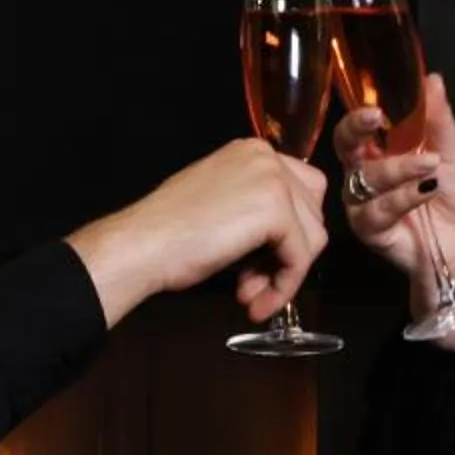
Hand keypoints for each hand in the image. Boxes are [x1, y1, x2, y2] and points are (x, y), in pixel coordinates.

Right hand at [66, 139, 327, 328]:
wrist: (141, 245)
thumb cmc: (169, 234)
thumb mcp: (222, 207)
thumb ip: (255, 210)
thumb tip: (289, 241)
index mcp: (253, 151)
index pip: (303, 191)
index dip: (289, 233)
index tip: (260, 264)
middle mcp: (267, 155)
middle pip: (312, 214)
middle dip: (287, 256)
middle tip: (252, 285)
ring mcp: (273, 179)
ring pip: (312, 238)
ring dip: (284, 275)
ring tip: (250, 297)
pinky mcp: (275, 210)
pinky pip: (299, 258)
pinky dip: (283, 286)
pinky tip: (255, 303)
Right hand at [331, 73, 454, 313]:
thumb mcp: (453, 154)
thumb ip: (438, 119)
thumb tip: (432, 78)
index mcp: (383, 149)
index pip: (360, 125)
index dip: (361, 112)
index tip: (376, 105)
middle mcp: (366, 172)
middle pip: (343, 145)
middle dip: (356, 129)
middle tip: (375, 118)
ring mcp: (363, 201)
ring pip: (365, 177)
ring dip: (399, 169)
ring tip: (431, 166)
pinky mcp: (368, 229)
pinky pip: (376, 209)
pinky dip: (403, 197)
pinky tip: (426, 190)